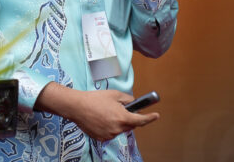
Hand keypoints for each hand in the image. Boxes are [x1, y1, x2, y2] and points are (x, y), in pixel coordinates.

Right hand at [35, 83, 158, 141]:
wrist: (77, 106)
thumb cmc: (95, 99)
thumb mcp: (115, 94)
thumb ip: (128, 100)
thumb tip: (134, 103)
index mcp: (122, 118)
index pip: (141, 120)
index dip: (150, 118)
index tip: (156, 115)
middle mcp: (117, 129)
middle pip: (130, 125)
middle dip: (128, 118)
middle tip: (120, 109)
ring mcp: (109, 135)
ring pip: (119, 129)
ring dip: (118, 122)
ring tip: (106, 112)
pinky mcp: (101, 138)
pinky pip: (110, 133)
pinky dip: (109, 127)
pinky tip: (101, 118)